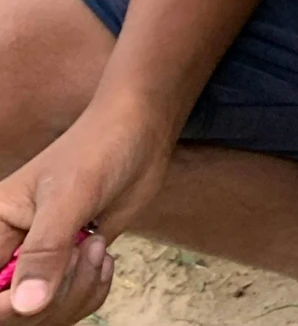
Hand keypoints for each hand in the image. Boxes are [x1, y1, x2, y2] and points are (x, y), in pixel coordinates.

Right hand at [0, 107, 164, 321]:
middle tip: (83, 254)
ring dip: (76, 291)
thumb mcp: (69, 197)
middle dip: (52, 296)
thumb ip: (45, 251)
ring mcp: (39, 262)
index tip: (36, 297)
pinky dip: (91, 291)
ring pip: (43, 313)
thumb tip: (26, 305)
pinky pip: (70, 306)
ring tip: (96, 247)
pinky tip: (104, 258)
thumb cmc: (98, 150)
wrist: (139, 134)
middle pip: (12, 311)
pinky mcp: (68, 268)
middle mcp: (8, 251)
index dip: (6, 306)